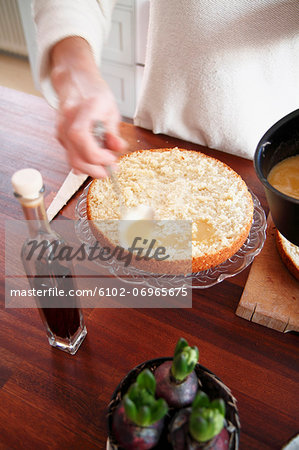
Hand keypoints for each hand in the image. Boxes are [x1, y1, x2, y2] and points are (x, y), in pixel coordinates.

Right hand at [50, 37, 126, 177]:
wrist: (74, 81)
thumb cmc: (94, 93)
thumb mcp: (111, 109)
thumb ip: (114, 132)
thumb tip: (119, 148)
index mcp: (84, 109)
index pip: (81, 137)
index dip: (97, 155)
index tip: (111, 159)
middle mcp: (68, 120)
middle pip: (75, 156)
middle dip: (93, 169)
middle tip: (109, 171)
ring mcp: (61, 129)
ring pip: (72, 159)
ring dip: (89, 168)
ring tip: (103, 165)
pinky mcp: (60, 136)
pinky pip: (71, 155)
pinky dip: (83, 161)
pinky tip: (94, 159)